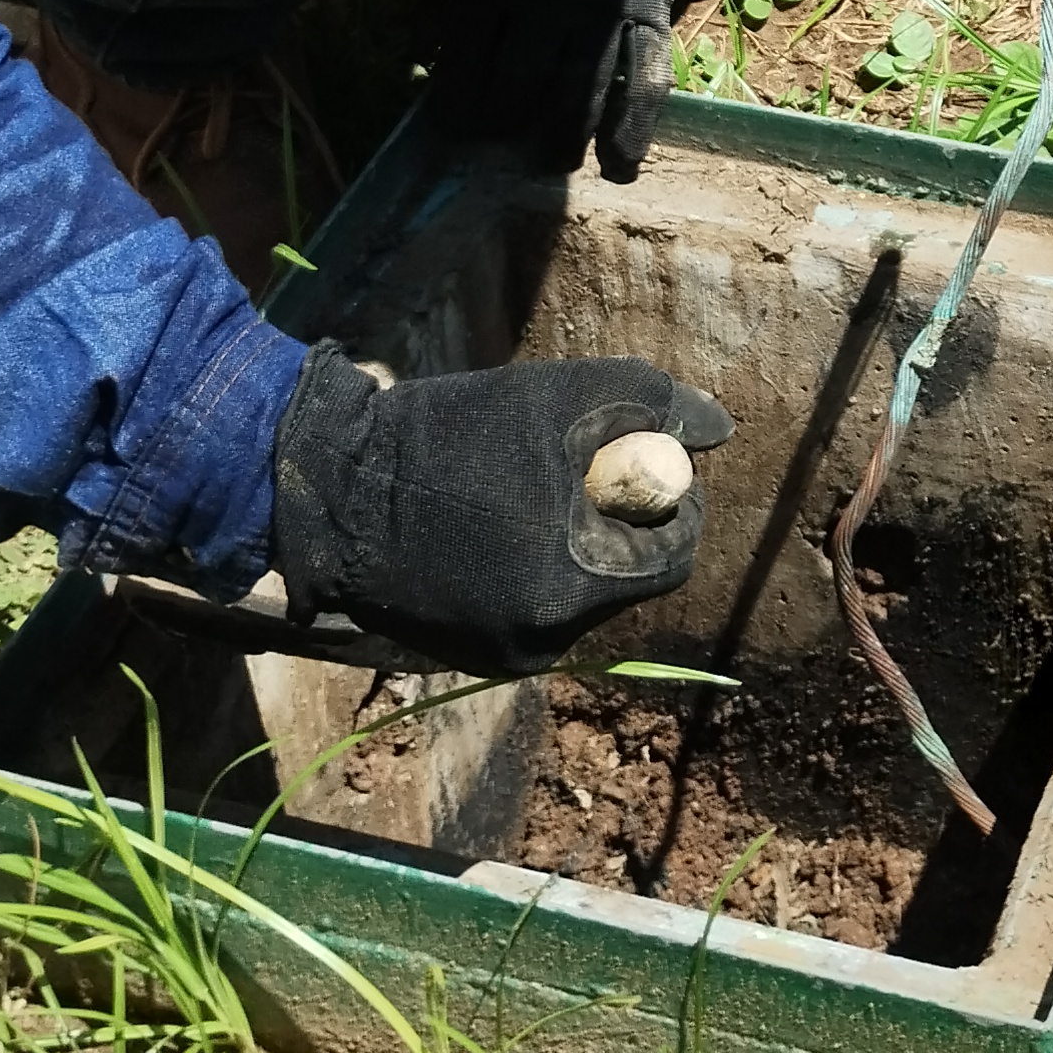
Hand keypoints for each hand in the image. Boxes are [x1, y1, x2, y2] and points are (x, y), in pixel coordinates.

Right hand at [266, 345, 734, 673]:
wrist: (334, 489)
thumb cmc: (451, 433)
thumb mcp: (559, 395)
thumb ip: (649, 405)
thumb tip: (718, 430)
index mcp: (576, 580)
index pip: (672, 554)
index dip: (667, 501)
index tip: (634, 460)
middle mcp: (549, 637)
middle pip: (627, 576)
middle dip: (619, 523)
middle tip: (579, 471)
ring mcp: (507, 654)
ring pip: (581, 595)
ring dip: (576, 547)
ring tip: (525, 496)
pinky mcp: (473, 656)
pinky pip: (537, 613)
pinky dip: (533, 572)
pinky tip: (492, 532)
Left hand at [417, 0, 684, 182]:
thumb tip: (420, 64)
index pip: (462, 72)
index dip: (453, 112)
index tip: (450, 128)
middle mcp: (543, 3)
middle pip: (516, 92)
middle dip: (500, 126)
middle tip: (495, 139)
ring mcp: (602, 8)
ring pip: (578, 97)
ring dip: (558, 140)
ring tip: (546, 161)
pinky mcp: (650, 4)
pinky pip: (646, 78)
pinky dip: (633, 127)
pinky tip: (619, 165)